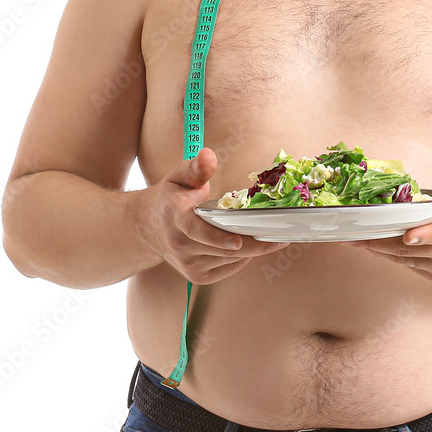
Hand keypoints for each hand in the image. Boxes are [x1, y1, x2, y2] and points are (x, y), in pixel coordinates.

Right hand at [136, 148, 289, 283]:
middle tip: (282, 236)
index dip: (217, 238)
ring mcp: (187, 264)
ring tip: (273, 237)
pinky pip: (229, 268)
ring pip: (230, 260)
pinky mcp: (197, 276)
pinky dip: (243, 257)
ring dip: (253, 250)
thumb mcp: (179, 176)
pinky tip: (250, 244)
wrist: (150, 227)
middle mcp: (179, 244)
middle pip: (222, 249)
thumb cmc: (171, 197)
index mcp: (175, 216)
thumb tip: (208, 155)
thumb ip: (196, 167)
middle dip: (254, 244)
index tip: (236, 241)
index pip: (196, 230)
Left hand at [340, 161, 431, 283]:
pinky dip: (390, 255)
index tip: (407, 235)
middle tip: (351, 234)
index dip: (424, 235)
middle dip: (379, 241)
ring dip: (378, 249)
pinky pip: (409, 264)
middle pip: (411, 248)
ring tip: (352, 239)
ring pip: (404, 258)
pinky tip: (373, 244)